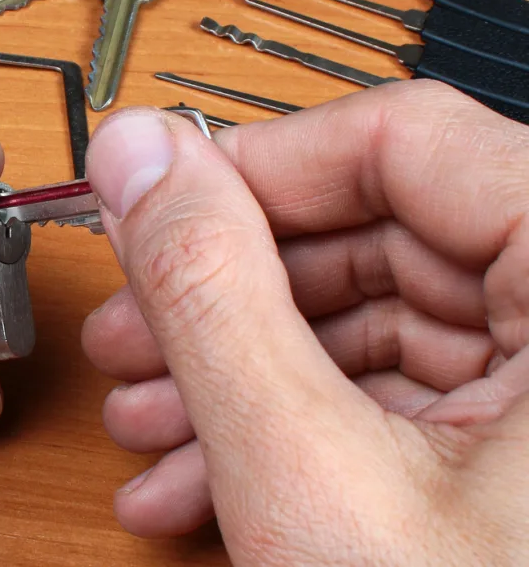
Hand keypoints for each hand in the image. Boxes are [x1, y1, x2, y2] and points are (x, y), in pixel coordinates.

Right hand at [82, 81, 528, 561]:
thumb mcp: (309, 472)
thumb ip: (210, 291)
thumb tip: (140, 156)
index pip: (402, 139)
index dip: (253, 170)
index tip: (152, 207)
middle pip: (376, 237)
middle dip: (226, 296)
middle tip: (130, 336)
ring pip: (372, 326)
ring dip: (239, 374)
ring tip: (144, 424)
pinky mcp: (525, 457)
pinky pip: (393, 402)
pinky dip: (289, 432)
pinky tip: (199, 481)